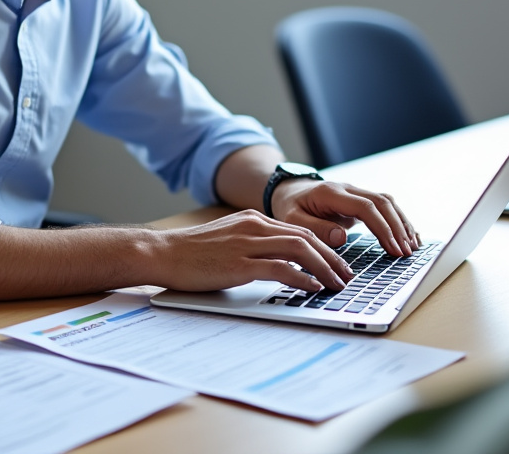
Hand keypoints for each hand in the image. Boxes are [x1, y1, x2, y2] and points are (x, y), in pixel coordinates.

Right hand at [147, 210, 354, 292]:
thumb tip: (280, 264)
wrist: (162, 253)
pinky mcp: (239, 264)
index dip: (323, 247)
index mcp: (252, 220)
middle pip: (306, 237)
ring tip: (336, 284)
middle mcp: (253, 227)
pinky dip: (301, 278)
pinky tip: (312, 288)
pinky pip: (280, 268)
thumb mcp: (228, 240)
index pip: (298, 230)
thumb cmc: (191, 253)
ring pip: (299, 249)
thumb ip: (253, 246)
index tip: (336, 264)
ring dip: (324, 268)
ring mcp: (247, 244)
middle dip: (332, 258)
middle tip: (346, 276)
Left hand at [270, 180, 419, 255]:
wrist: (290, 191)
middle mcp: (347, 189)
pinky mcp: (360, 200)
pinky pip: (384, 206)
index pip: (365, 207)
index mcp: (331, 193)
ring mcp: (356, 192)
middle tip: (406, 253)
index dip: (382, 228)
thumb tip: (341, 237)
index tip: (393, 248)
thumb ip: (315, 228)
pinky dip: (398, 220)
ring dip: (402, 223)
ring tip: (412, 247)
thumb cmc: (290, 208)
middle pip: (382, 202)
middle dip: (397, 228)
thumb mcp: (292, 220)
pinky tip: (408, 236)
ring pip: (387, 202)